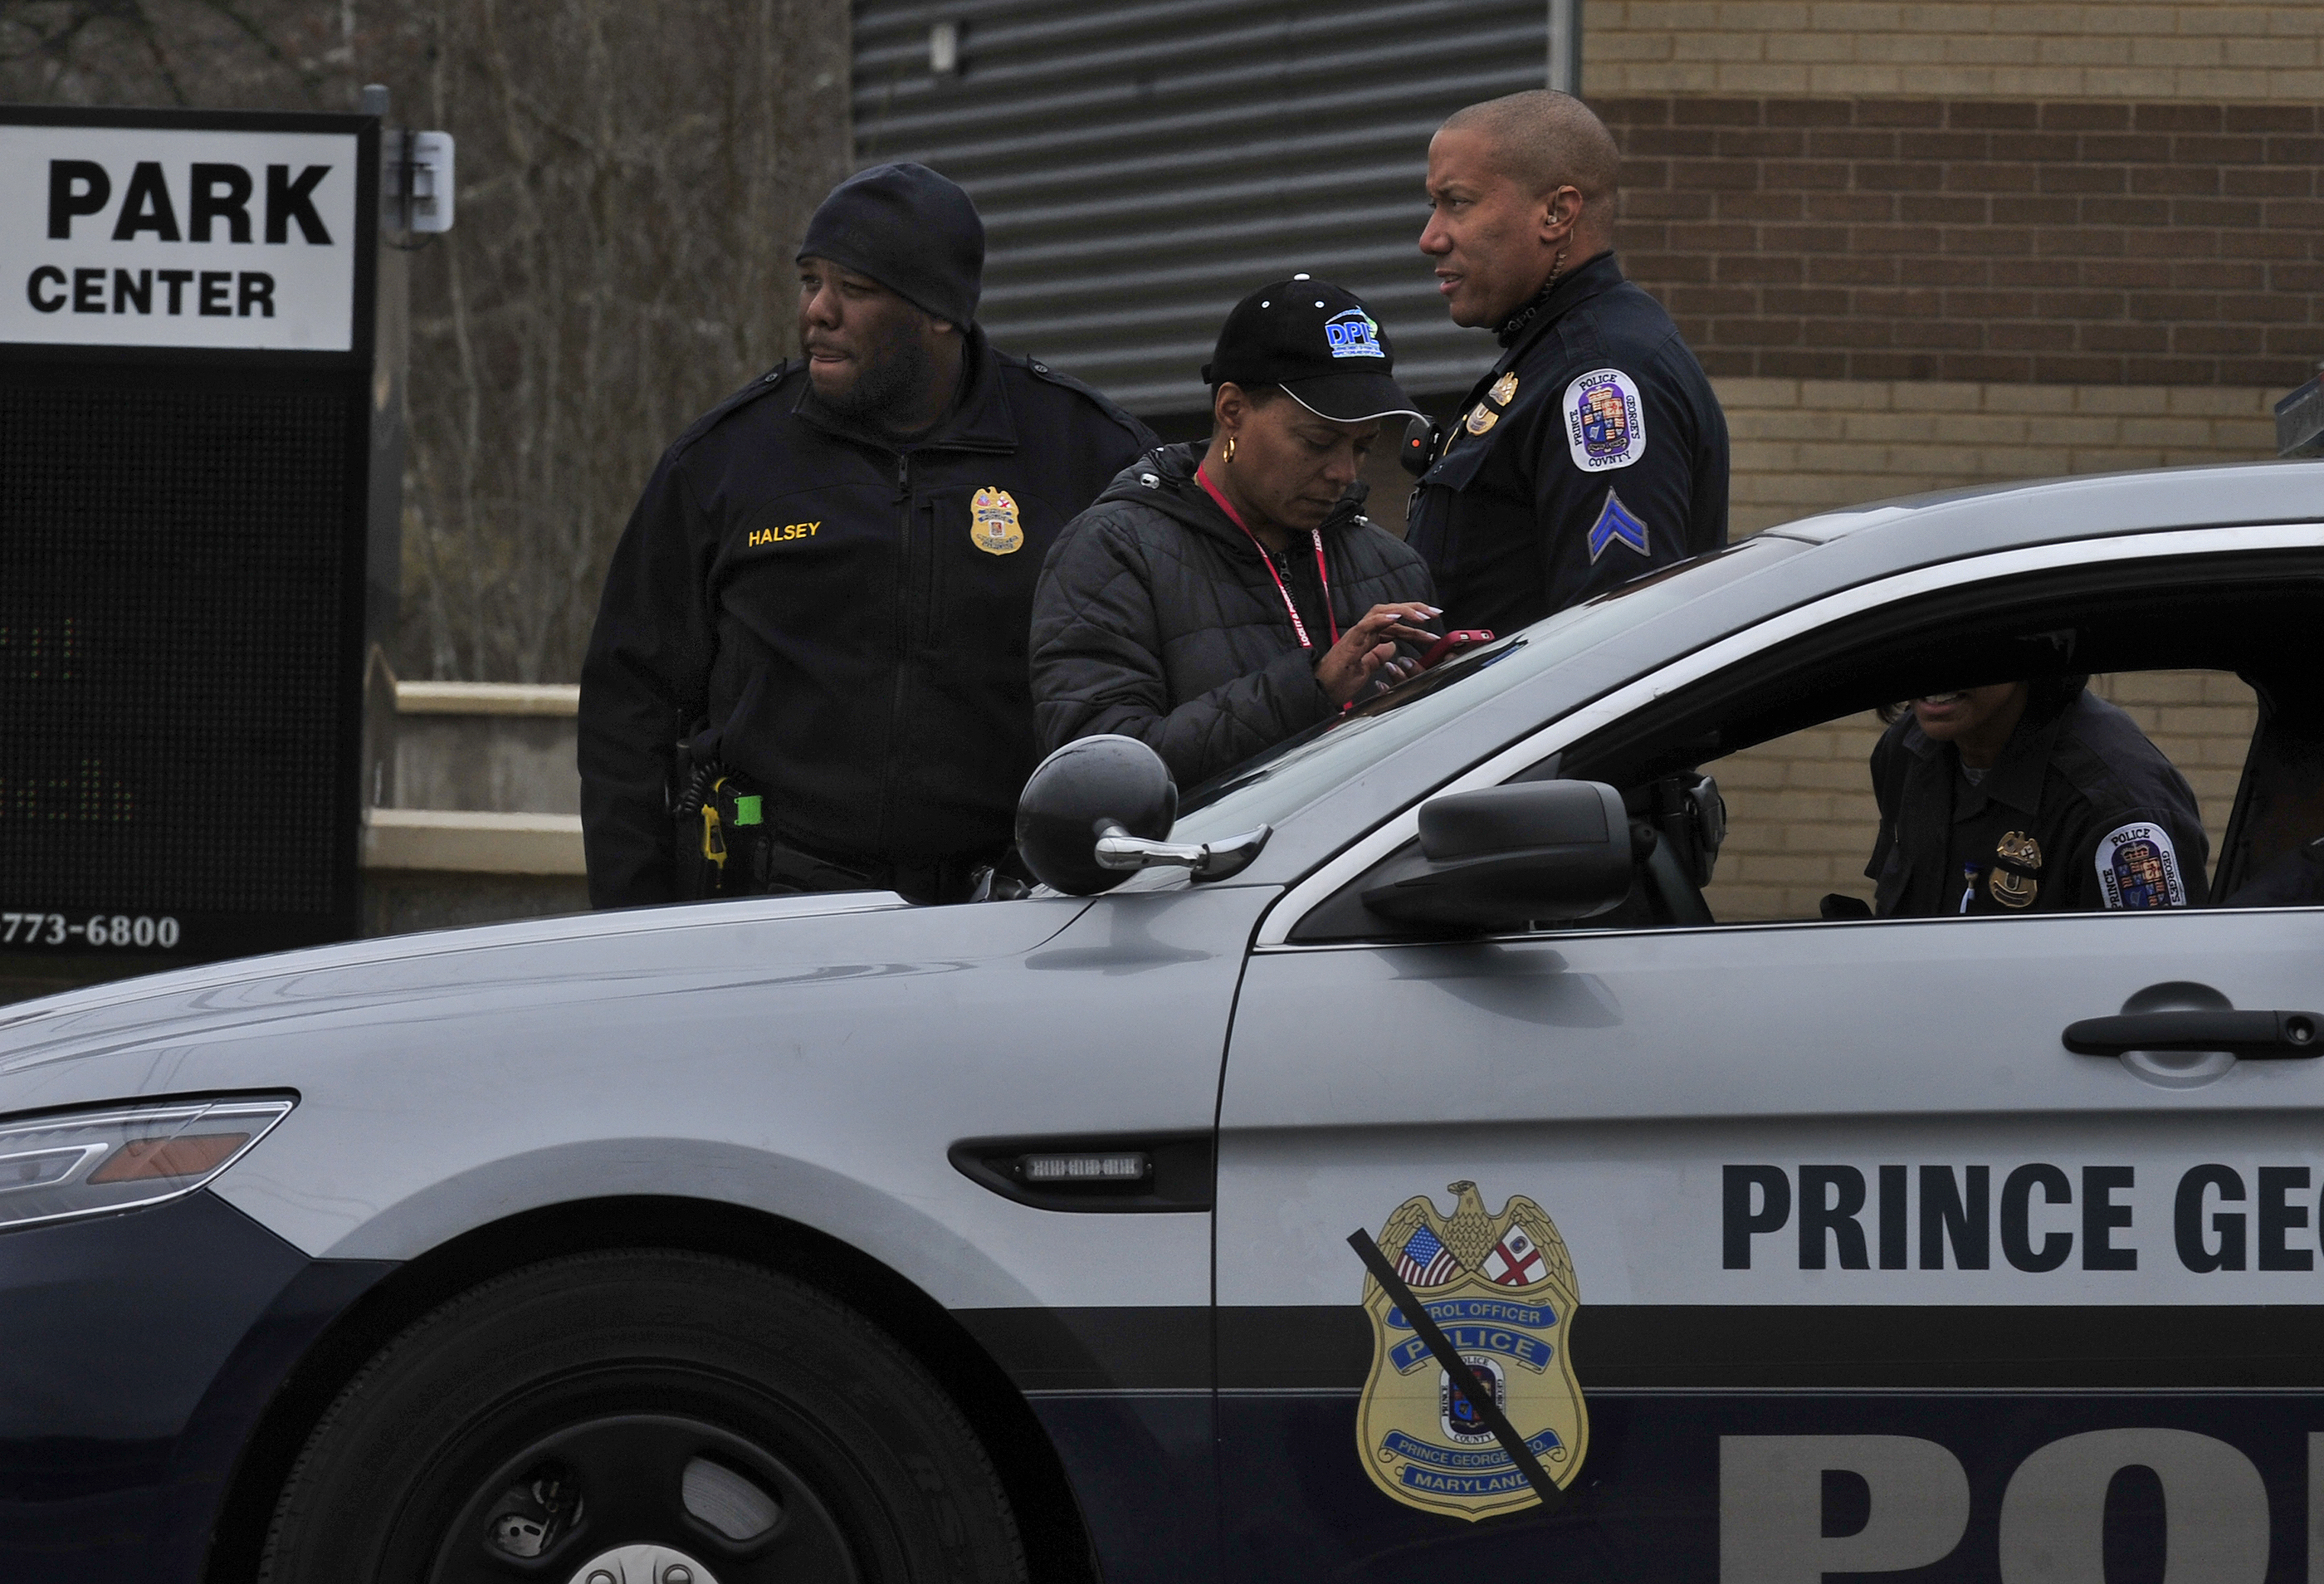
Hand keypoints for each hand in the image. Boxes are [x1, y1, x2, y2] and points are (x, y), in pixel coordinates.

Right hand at [1315, 602, 1441, 705]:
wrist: (1321, 691)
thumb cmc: (1339, 681)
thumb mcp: (1367, 669)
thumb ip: (1378, 657)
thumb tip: (1392, 648)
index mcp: (1370, 638)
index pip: (1397, 626)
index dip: (1416, 626)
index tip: (1434, 631)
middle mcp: (1365, 632)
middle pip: (1392, 612)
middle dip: (1416, 610)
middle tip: (1435, 613)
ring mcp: (1357, 634)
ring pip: (1382, 612)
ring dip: (1404, 611)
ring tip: (1422, 615)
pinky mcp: (1350, 640)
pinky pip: (1367, 624)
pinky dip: (1382, 618)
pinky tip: (1397, 617)